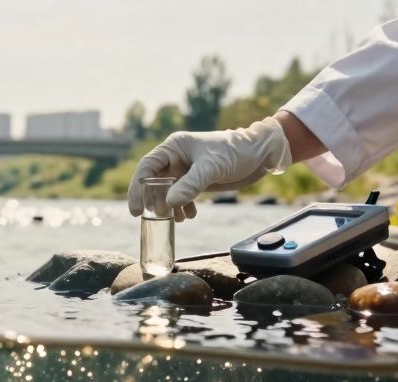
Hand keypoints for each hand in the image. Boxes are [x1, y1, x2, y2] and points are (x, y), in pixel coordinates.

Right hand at [127, 116, 291, 220]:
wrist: (261, 154)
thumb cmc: (236, 152)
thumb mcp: (211, 168)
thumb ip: (190, 185)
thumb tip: (168, 203)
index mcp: (174, 147)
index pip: (146, 167)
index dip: (137, 188)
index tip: (136, 210)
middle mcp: (176, 158)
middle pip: (154, 182)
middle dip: (154, 201)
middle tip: (156, 218)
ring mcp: (186, 170)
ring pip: (167, 192)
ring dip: (169, 207)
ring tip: (176, 218)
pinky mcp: (197, 181)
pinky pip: (182, 197)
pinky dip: (182, 207)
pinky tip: (189, 215)